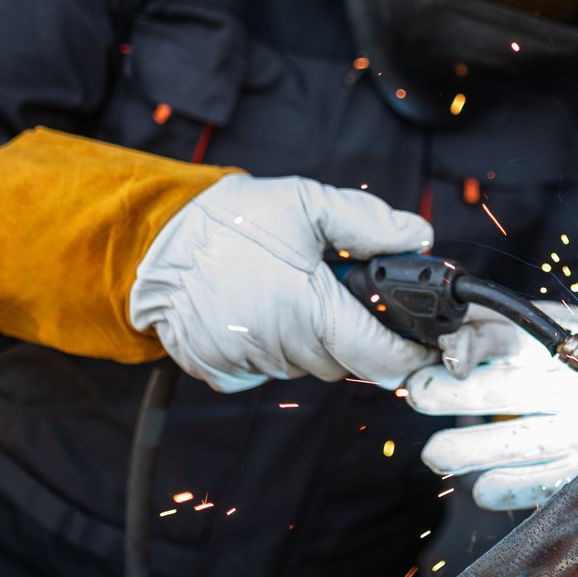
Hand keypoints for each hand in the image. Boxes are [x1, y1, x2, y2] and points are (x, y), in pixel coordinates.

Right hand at [128, 175, 436, 391]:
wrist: (155, 243)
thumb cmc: (233, 222)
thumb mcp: (308, 204)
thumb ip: (369, 224)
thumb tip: (418, 237)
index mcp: (311, 312)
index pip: (382, 357)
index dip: (408, 353)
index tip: (421, 343)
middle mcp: (281, 347)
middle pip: (345, 360)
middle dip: (353, 331)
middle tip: (336, 290)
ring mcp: (249, 364)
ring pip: (307, 364)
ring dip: (312, 337)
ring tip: (289, 290)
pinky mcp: (222, 372)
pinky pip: (268, 368)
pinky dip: (274, 345)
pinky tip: (259, 308)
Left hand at [406, 304, 577, 510]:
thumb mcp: (553, 329)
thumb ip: (496, 328)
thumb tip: (440, 337)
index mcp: (566, 340)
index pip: (508, 336)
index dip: (468, 346)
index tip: (439, 357)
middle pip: (508, 388)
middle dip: (455, 394)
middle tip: (418, 395)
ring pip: (524, 442)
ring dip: (473, 449)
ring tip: (436, 454)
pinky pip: (546, 484)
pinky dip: (512, 489)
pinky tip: (482, 489)